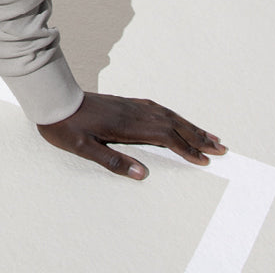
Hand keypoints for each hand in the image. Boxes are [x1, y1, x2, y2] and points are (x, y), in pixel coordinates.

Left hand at [37, 91, 224, 178]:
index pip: (166, 138)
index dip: (187, 149)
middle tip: (221, 147)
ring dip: (190, 125)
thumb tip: (142, 174)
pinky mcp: (125, 103)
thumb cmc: (66, 127)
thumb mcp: (84, 149)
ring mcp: (130, 106)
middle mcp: (134, 113)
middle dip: (198, 137)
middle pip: (174, 124)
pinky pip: (157, 109)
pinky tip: (177, 120)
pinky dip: (173, 116)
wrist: (52, 100)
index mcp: (127, 126)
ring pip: (168, 115)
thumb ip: (112, 161)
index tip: (205, 160)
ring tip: (209, 135)